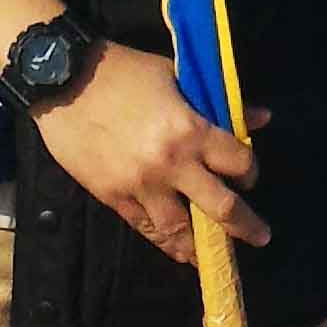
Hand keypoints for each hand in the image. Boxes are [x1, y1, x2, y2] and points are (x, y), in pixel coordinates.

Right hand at [30, 43, 269, 264]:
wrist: (65, 80)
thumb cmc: (124, 71)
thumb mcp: (177, 76)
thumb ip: (219, 103)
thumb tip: (261, 117)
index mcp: (191, 130)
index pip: (239, 163)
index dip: (250, 172)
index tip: (248, 177)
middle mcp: (171, 164)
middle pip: (221, 208)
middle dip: (246, 226)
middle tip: (260, 237)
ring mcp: (140, 185)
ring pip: (181, 230)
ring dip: (201, 245)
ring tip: (214, 255)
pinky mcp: (113, 197)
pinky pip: (145, 228)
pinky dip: (164, 241)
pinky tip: (177, 248)